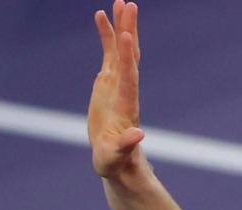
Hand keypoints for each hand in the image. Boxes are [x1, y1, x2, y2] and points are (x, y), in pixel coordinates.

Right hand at [88, 1, 144, 178]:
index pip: (128, 76)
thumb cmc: (115, 161)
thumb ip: (126, 145)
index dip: (128, 57)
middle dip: (130, 31)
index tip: (128, 35)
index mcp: (126, 104)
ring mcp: (117, 83)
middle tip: (130, 5)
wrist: (116, 160)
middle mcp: (125, 89)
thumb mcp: (116, 156)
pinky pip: (108, 53)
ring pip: (121, 50)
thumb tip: (138, 134)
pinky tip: (102, 16)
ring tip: (120, 2)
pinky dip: (106, 35)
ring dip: (122, 26)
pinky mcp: (107, 82)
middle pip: (129, 56)